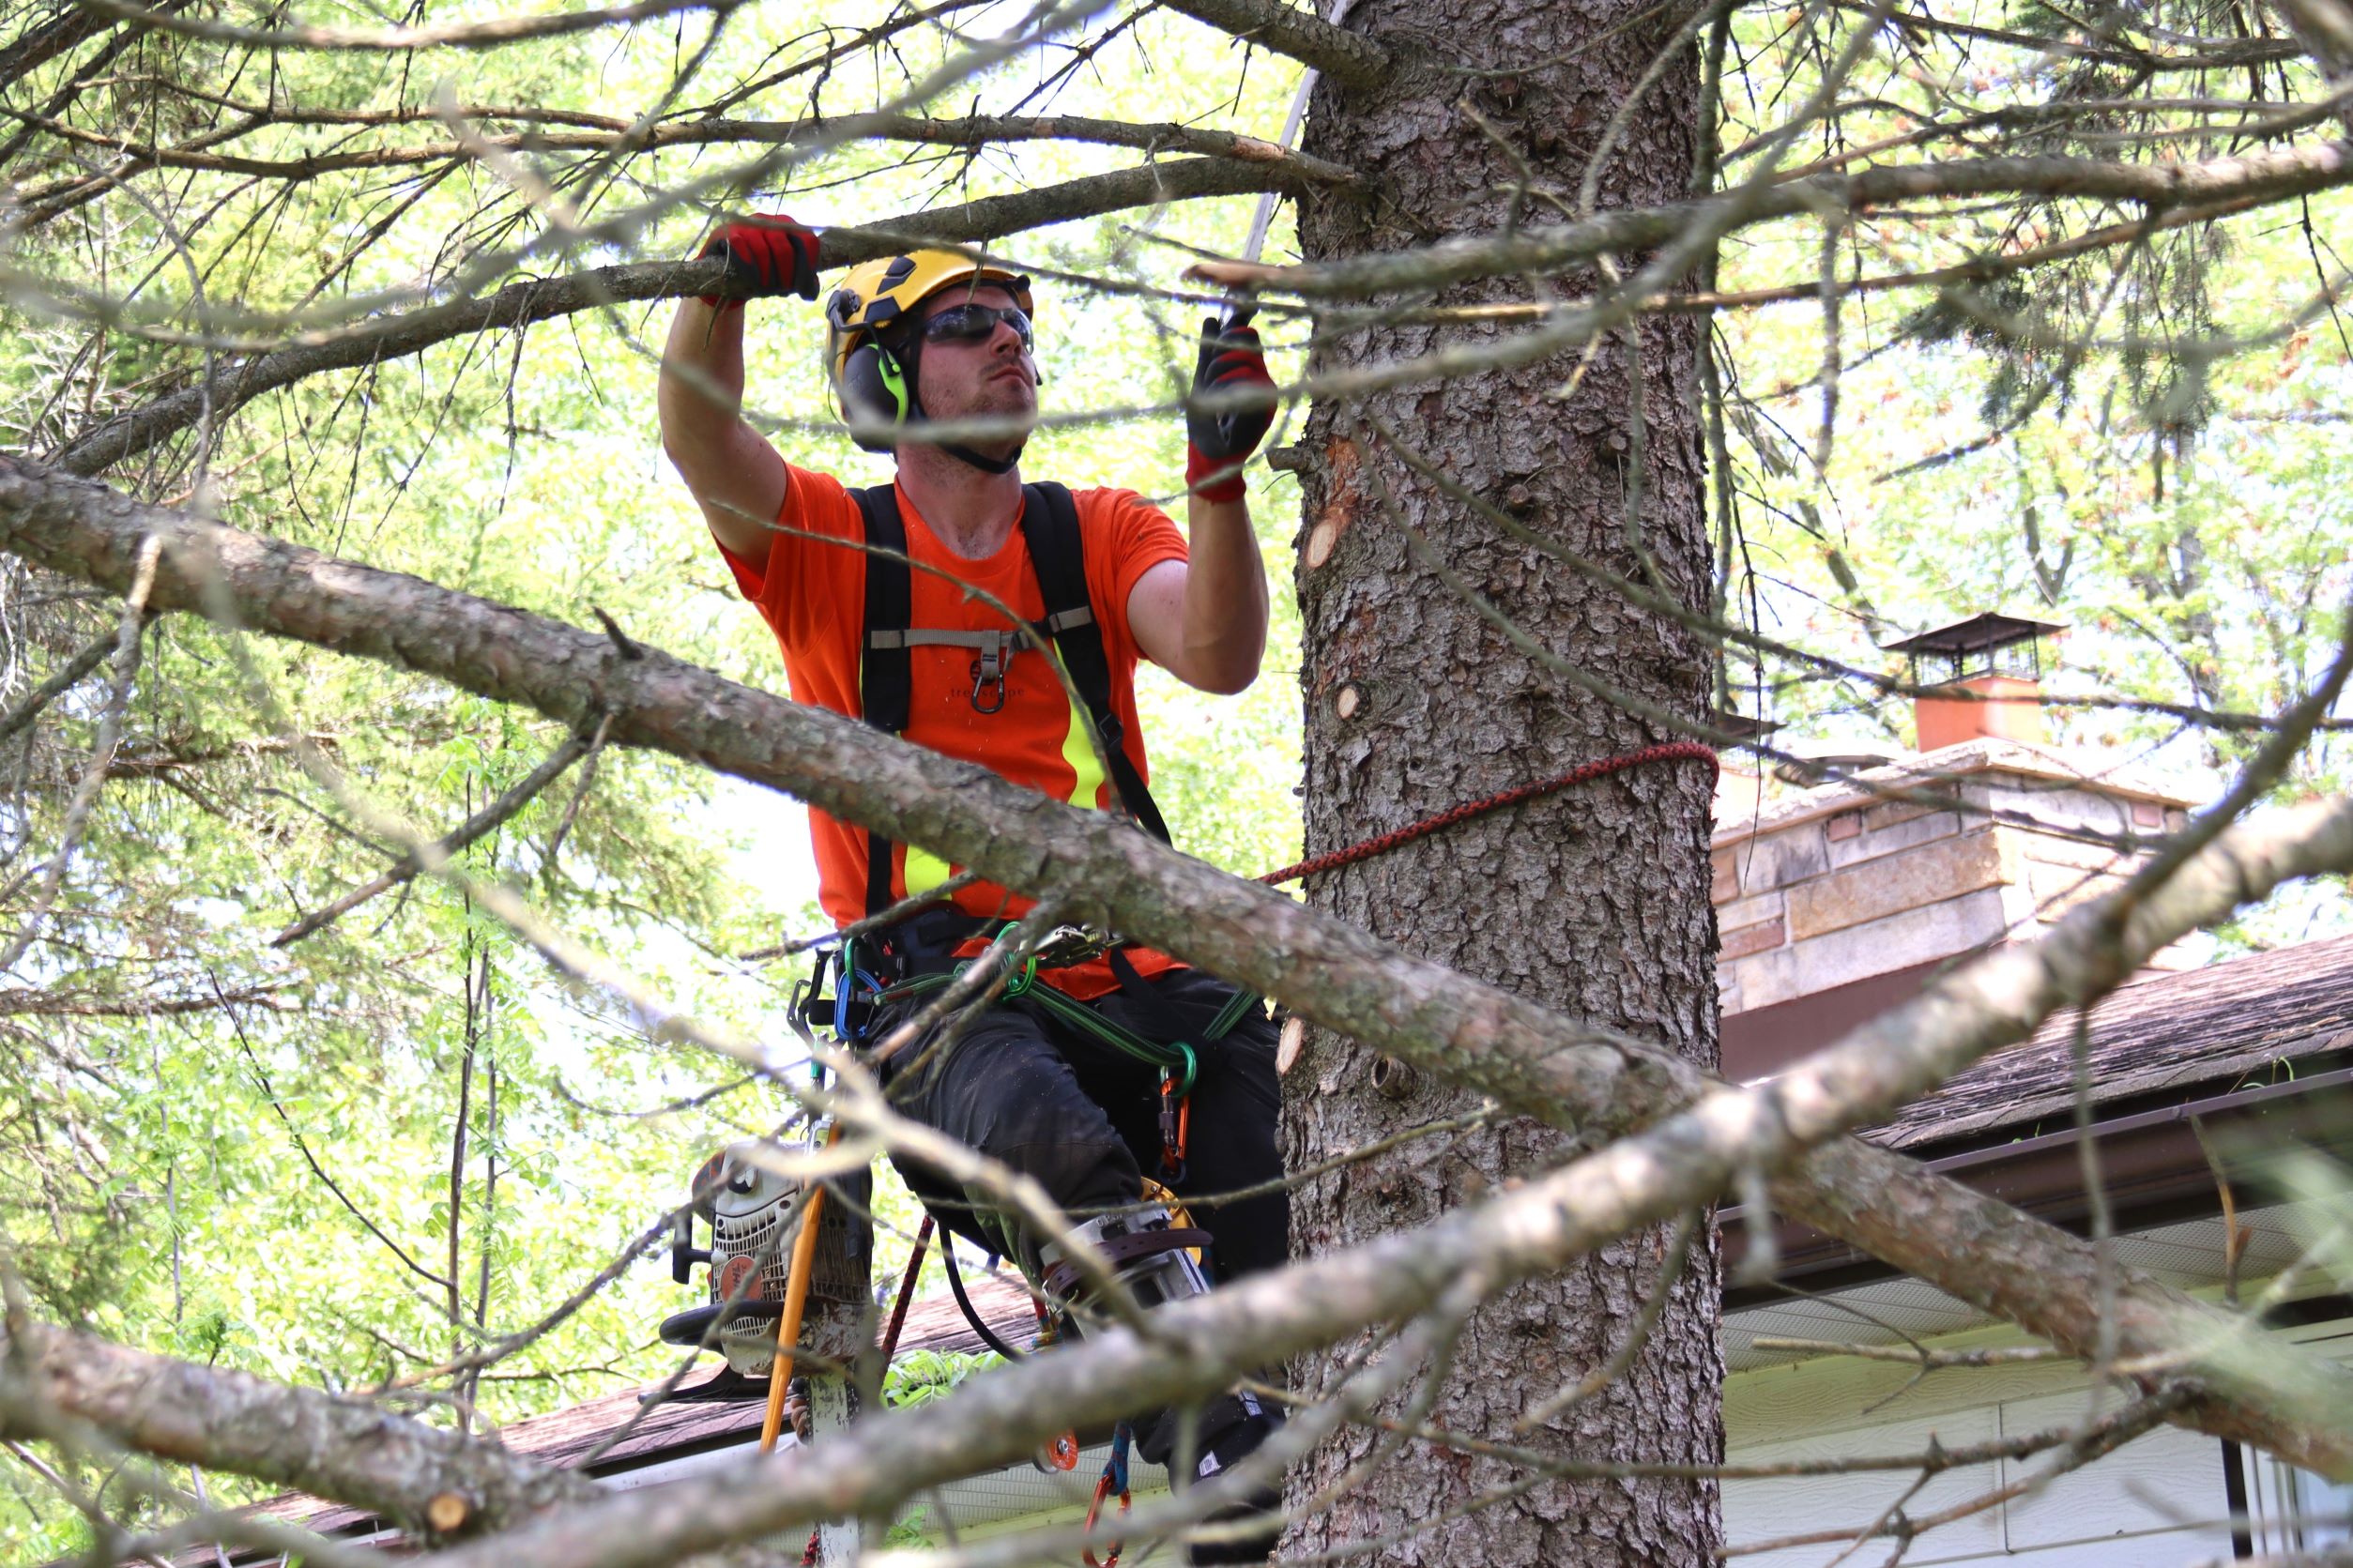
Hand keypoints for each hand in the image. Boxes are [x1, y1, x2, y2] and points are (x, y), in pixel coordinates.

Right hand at [695, 213, 819, 307]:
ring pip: (763, 251)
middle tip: (782, 291)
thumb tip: (810, 293)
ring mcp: (748, 224)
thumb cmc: (761, 271)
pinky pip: (741, 247)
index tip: (803, 288)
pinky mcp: (729, 232)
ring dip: (767, 276)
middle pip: (785, 249)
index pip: (808, 241)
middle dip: (786, 276)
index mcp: (789, 226)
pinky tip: (753, 281)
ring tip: (766, 291)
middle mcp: (770, 221)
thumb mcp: (783, 275)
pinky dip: (749, 268)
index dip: (808, 267)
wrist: (726, 269)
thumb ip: (800, 280)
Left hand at [1184, 307, 1275, 503]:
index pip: (1245, 334)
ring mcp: (1265, 392)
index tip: (1225, 320)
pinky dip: (1226, 391)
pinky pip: (1244, 383)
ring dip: (1218, 376)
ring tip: (1213, 399)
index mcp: (1248, 368)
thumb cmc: (1205, 419)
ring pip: (1241, 362)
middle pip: (1245, 342)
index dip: (1235, 324)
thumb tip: (1211, 319)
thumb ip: (1207, 352)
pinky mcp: (1265, 407)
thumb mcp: (1202, 380)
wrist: (1209, 453)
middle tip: (1209, 380)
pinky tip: (1223, 409)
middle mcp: (1261, 377)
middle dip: (1220, 355)